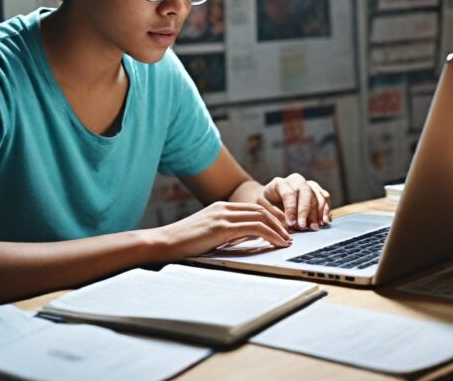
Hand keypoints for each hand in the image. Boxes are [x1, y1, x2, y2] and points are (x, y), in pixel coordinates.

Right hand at [153, 201, 291, 259]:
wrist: (163, 243)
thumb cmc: (182, 244)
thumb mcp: (208, 235)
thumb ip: (225, 233)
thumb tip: (245, 239)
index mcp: (220, 208)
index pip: (253, 208)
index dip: (270, 218)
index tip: (281, 230)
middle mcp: (223, 207)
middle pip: (260, 210)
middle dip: (278, 222)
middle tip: (289, 235)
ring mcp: (223, 215)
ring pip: (261, 217)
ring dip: (278, 229)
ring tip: (287, 241)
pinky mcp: (222, 227)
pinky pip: (254, 228)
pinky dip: (270, 235)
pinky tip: (277, 243)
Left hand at [262, 174, 330, 230]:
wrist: (267, 199)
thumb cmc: (263, 204)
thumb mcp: (261, 207)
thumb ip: (274, 214)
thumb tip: (290, 226)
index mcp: (279, 183)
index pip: (289, 194)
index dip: (291, 209)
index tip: (292, 224)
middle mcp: (295, 181)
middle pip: (306, 192)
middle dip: (306, 211)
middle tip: (305, 226)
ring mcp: (307, 184)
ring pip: (317, 194)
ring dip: (319, 212)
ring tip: (316, 227)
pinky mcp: (315, 191)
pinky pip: (324, 197)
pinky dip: (326, 209)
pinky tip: (325, 221)